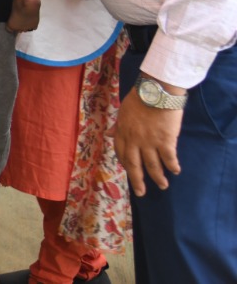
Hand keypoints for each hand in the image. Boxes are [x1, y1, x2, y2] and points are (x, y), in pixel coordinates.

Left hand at [116, 81, 183, 195]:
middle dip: (137, 180)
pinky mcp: (165, 140)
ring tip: (162, 186)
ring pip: (152, 165)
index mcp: (122, 131)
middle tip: (141, 193)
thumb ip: (117, 125)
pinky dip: (172, 166)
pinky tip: (176, 171)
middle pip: (134, 165)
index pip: (121, 153)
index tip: (130, 172)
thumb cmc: (139, 98)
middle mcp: (134, 140)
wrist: (156, 91)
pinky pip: (168, 158)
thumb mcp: (123, 111)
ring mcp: (149, 142)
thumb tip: (108, 133)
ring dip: (157, 177)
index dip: (125, 164)